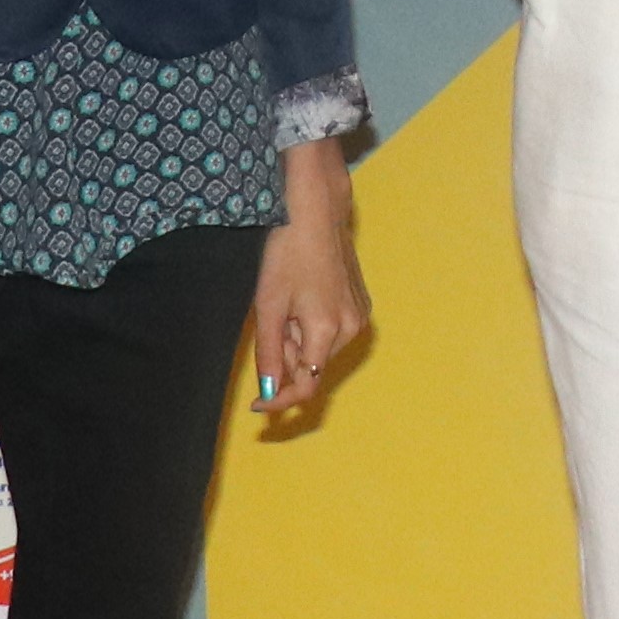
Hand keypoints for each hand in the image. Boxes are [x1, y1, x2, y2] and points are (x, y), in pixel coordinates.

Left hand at [251, 139, 369, 419]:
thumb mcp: (269, 306)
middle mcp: (352, 327)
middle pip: (312, 367)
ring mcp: (360, 314)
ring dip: (299, 342)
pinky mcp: (361, 303)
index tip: (256, 406)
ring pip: (321, 351)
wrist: (317, 213)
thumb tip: (269, 393)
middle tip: (273, 322)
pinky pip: (333, 333)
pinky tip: (304, 299)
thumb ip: (270, 355)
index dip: (280, 401)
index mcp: (328, 330)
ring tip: (289, 305)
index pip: (307, 387)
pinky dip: (313, 328)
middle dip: (287, 358)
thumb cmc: (287, 254)